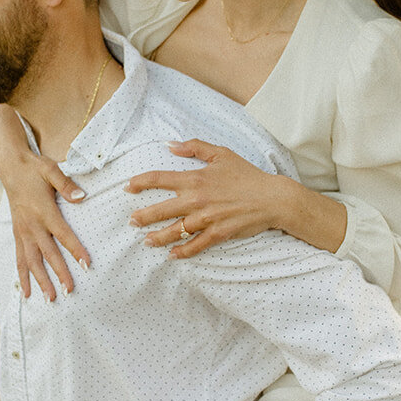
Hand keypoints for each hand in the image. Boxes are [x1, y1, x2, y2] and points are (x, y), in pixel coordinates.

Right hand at [4, 150, 89, 299]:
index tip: (87, 265)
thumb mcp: (51, 170)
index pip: (63, 234)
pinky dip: (23, 276)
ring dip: (41, 281)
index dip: (75, 250)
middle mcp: (32, 225)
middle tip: (70, 291)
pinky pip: (20, 259)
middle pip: (48, 254)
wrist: (11, 168)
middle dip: (59, 273)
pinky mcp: (17, 234)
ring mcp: (23, 231)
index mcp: (44, 211)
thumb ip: (66, 185)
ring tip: (50, 299)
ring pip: (31, 261)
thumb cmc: (35, 169)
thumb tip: (82, 197)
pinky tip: (27, 292)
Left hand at [127, 140, 290, 257]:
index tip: (128, 187)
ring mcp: (206, 219)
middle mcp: (197, 199)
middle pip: (160, 210)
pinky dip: (182, 252)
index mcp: (195, 178)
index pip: (159, 179)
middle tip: (131, 221)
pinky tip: (172, 255)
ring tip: (146, 242)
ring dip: (157, 238)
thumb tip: (171, 145)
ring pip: (174, 231)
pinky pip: (194, 245)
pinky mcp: (217, 234)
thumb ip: (195, 147)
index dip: (140, 182)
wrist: (272, 198)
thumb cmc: (247, 175)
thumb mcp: (222, 154)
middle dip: (142, 217)